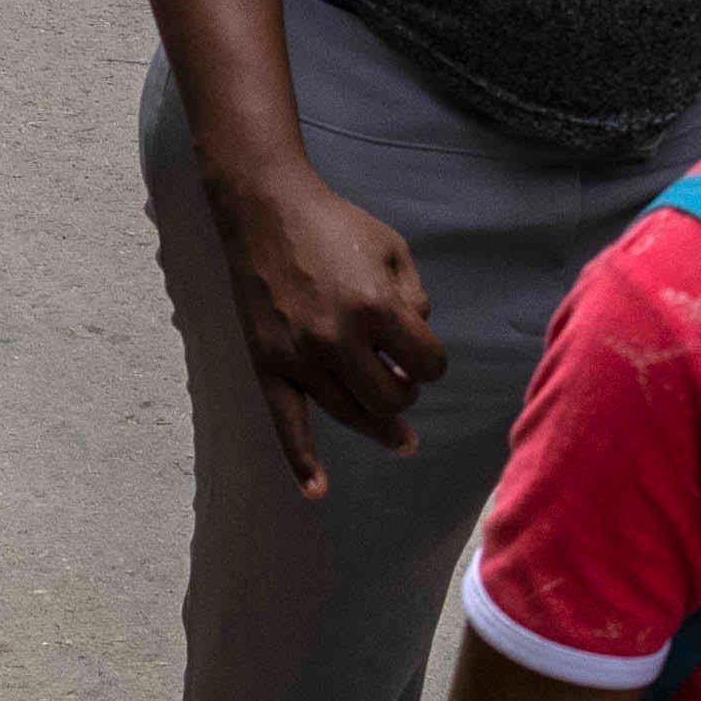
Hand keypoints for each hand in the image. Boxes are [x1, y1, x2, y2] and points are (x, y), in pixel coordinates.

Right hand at [205, 153, 440, 491]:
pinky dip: (302, 462)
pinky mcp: (269, 365)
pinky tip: (318, 490)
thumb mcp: (394, 249)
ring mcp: (301, 357)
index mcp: (375, 308)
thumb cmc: (336, 225)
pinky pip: (287, 424)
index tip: (426, 355)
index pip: (426, 363)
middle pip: (391, 397)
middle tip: (404, 379)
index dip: (433, 362)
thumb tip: (415, 340)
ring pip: (351, 414)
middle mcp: (338, 340)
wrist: (267, 210)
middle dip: (406, 391)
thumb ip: (414, 298)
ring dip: (379, 425)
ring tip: (402, 438)